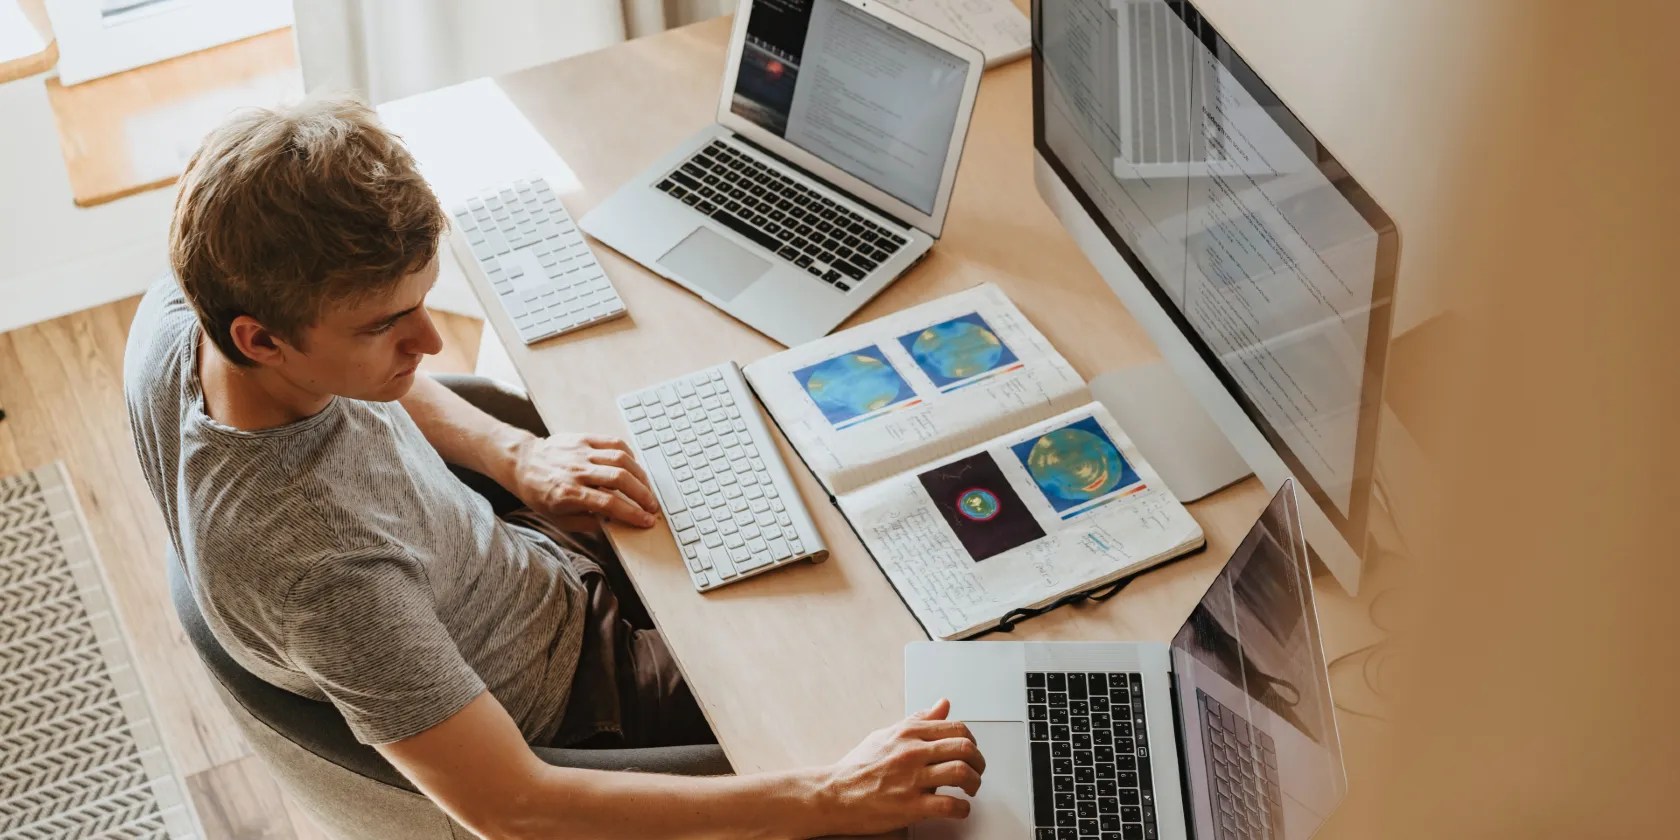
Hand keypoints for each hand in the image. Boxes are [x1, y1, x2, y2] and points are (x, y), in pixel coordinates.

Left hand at [509, 433, 659, 526]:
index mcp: (569, 493)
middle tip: (653, 506)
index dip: (632, 513)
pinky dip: (629, 455)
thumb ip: (587, 523)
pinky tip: (634, 467)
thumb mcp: (558, 518)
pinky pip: (614, 443)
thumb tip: (614, 522)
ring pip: (621, 460)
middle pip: (620, 480)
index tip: (646, 520)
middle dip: (642, 494)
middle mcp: (577, 471)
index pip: (609, 503)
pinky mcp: (584, 439)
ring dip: (640, 476)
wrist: (522, 462)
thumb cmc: (540, 493)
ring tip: (647, 489)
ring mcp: (581, 453)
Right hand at [816, 699, 985, 835]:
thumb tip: (942, 705)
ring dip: (974, 783)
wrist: (833, 794)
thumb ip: (918, 720)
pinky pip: (949, 805)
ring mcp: (911, 779)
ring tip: (970, 789)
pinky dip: (962, 809)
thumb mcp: (887, 734)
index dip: (971, 741)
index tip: (970, 751)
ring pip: (961, 772)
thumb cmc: (857, 767)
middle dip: (979, 761)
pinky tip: (960, 809)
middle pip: (964, 748)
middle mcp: (912, 752)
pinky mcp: (910, 806)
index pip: (956, 728)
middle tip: (977, 771)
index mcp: (908, 733)